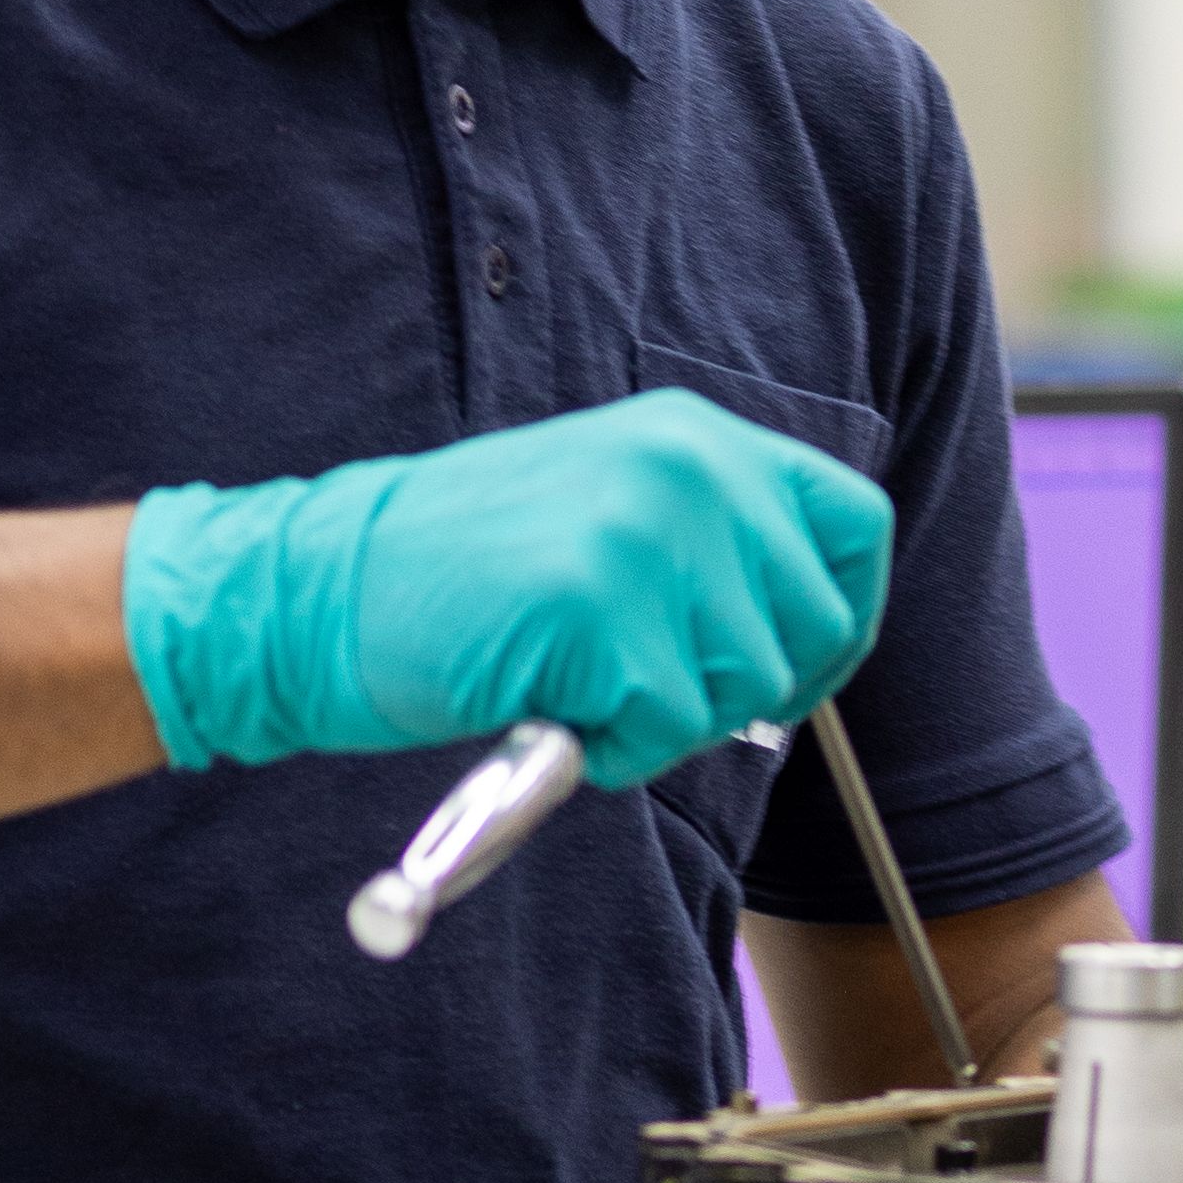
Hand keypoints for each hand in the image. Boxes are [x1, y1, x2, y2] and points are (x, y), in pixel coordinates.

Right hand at [127, 393, 891, 792]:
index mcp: (697, 435)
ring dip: (665, 721)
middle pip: (813, 627)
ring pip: (742, 691)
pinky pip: (662, 731)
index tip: (795, 670)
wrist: (326, 588)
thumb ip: (712, 540)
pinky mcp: (602, 610)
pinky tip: (543, 699)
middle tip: (647, 688)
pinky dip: (608, 748)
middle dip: (747, 689)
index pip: (855, 526)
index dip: (842, 618)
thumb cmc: (467, 574)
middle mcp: (689, 467)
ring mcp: (648, 533)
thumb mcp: (611, 507)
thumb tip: (820, 630)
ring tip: (574, 676)